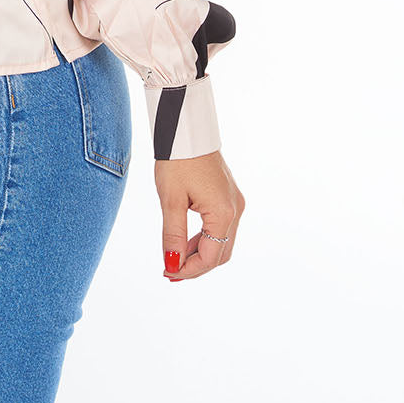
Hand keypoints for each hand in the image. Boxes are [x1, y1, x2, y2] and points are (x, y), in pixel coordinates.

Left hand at [154, 149, 243, 279]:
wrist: (186, 129)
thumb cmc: (177, 160)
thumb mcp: (171, 200)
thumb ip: (173, 235)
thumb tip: (172, 265)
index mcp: (224, 213)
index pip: (210, 257)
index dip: (188, 270)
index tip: (167, 273)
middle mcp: (235, 210)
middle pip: (219, 253)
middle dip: (195, 266)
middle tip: (170, 271)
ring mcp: (235, 202)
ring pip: (221, 241)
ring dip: (199, 253)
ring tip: (174, 259)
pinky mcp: (229, 196)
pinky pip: (220, 226)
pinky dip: (204, 238)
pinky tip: (185, 242)